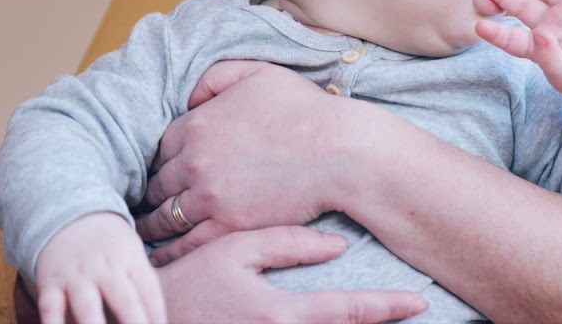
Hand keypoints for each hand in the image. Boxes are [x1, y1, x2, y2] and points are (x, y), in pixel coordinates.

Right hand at [35, 212, 165, 323]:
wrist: (71, 214)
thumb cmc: (111, 248)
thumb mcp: (133, 256)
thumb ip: (142, 287)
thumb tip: (155, 321)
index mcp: (131, 261)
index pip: (150, 290)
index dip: (157, 314)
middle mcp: (106, 269)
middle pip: (124, 299)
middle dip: (135, 322)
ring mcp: (77, 277)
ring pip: (87, 306)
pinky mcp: (50, 284)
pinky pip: (50, 307)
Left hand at [135, 60, 357, 263]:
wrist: (340, 151)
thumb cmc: (305, 109)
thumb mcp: (257, 73)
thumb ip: (215, 78)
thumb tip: (190, 97)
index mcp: (196, 124)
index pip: (161, 148)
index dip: (164, 160)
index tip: (164, 171)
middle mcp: (195, 161)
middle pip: (159, 184)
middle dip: (154, 194)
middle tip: (149, 204)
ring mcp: (210, 196)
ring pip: (166, 216)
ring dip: (155, 224)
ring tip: (148, 232)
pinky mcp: (229, 225)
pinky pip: (187, 243)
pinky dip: (171, 250)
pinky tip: (164, 256)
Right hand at [158, 226, 427, 323]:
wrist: (142, 320)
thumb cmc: (187, 283)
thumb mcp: (233, 251)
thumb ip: (286, 245)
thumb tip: (338, 245)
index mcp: (279, 315)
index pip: (348, 312)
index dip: (388, 307)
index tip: (419, 302)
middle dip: (380, 321)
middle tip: (414, 306)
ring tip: (383, 312)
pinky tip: (338, 318)